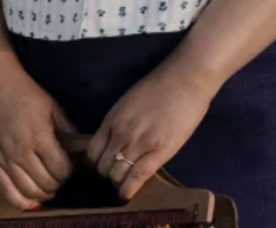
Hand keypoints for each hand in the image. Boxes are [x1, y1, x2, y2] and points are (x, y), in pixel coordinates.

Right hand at [0, 59, 76, 210]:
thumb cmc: (28, 95)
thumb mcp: (54, 109)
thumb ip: (69, 133)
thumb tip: (84, 154)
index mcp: (39, 136)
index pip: (62, 170)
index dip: (69, 170)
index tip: (68, 164)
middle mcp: (21, 151)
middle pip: (47, 184)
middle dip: (58, 182)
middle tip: (57, 173)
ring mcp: (4, 158)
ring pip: (29, 192)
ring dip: (43, 193)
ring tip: (47, 184)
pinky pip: (7, 192)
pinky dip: (22, 202)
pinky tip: (31, 197)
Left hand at [87, 56, 217, 200]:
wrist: (183, 80)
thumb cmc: (157, 87)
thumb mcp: (127, 103)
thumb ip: (118, 122)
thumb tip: (113, 141)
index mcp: (112, 118)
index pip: (93, 150)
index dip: (96, 162)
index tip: (103, 165)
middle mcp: (121, 132)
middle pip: (103, 165)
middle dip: (107, 174)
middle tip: (116, 175)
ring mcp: (139, 143)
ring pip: (118, 173)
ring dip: (119, 182)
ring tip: (125, 183)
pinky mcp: (160, 152)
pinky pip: (138, 176)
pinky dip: (130, 189)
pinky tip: (127, 196)